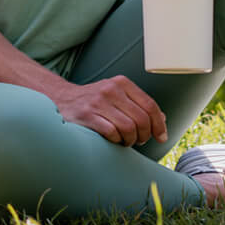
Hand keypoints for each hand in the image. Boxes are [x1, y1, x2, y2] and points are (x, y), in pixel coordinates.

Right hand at [52, 75, 166, 145]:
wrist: (62, 99)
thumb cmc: (94, 101)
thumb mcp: (117, 96)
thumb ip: (138, 105)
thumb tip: (163, 119)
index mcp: (121, 83)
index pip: (150, 105)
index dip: (159, 124)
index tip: (161, 137)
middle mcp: (110, 89)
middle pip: (141, 119)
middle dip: (144, 135)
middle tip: (139, 140)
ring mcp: (97, 102)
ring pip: (129, 128)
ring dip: (130, 140)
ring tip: (125, 141)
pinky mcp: (87, 115)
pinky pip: (112, 133)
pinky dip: (116, 140)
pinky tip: (112, 139)